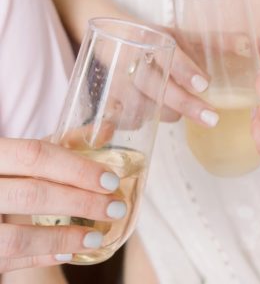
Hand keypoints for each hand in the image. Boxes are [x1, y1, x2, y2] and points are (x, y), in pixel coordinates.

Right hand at [0, 137, 125, 271]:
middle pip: (32, 195)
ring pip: (16, 238)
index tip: (111, 181)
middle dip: (81, 203)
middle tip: (116, 208)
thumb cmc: (6, 174)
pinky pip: (7, 262)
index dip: (77, 169)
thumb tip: (107, 130)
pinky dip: (42, 258)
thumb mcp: (24, 154)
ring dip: (62, 238)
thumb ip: (63, 143)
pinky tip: (71, 253)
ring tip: (97, 238)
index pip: (34, 155)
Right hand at [88, 21, 218, 128]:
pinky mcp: (107, 97)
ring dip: (169, 113)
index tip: (205, 84)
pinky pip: (128, 119)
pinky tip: (155, 115)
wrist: (108, 34)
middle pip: (156, 85)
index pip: (169, 54)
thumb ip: (213, 41)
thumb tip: (249, 45)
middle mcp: (131, 57)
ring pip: (144, 106)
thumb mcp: (180, 33)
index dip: (186, 70)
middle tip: (212, 118)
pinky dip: (145, 122)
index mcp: (152, 37)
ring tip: (186, 112)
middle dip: (185, 103)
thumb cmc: (153, 37)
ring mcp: (116, 78)